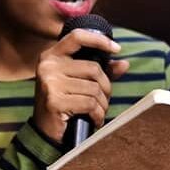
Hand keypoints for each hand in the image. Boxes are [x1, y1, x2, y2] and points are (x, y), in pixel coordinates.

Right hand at [33, 29, 129, 143]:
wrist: (46, 132)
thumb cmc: (65, 104)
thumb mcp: (80, 83)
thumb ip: (101, 71)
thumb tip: (124, 63)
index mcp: (52, 56)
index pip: (78, 37)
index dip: (99, 40)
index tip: (117, 49)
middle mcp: (48, 65)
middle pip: (93, 68)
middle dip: (105, 87)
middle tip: (103, 100)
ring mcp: (49, 82)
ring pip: (94, 88)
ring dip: (102, 104)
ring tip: (97, 112)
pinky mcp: (54, 100)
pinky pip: (89, 103)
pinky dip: (97, 114)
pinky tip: (93, 120)